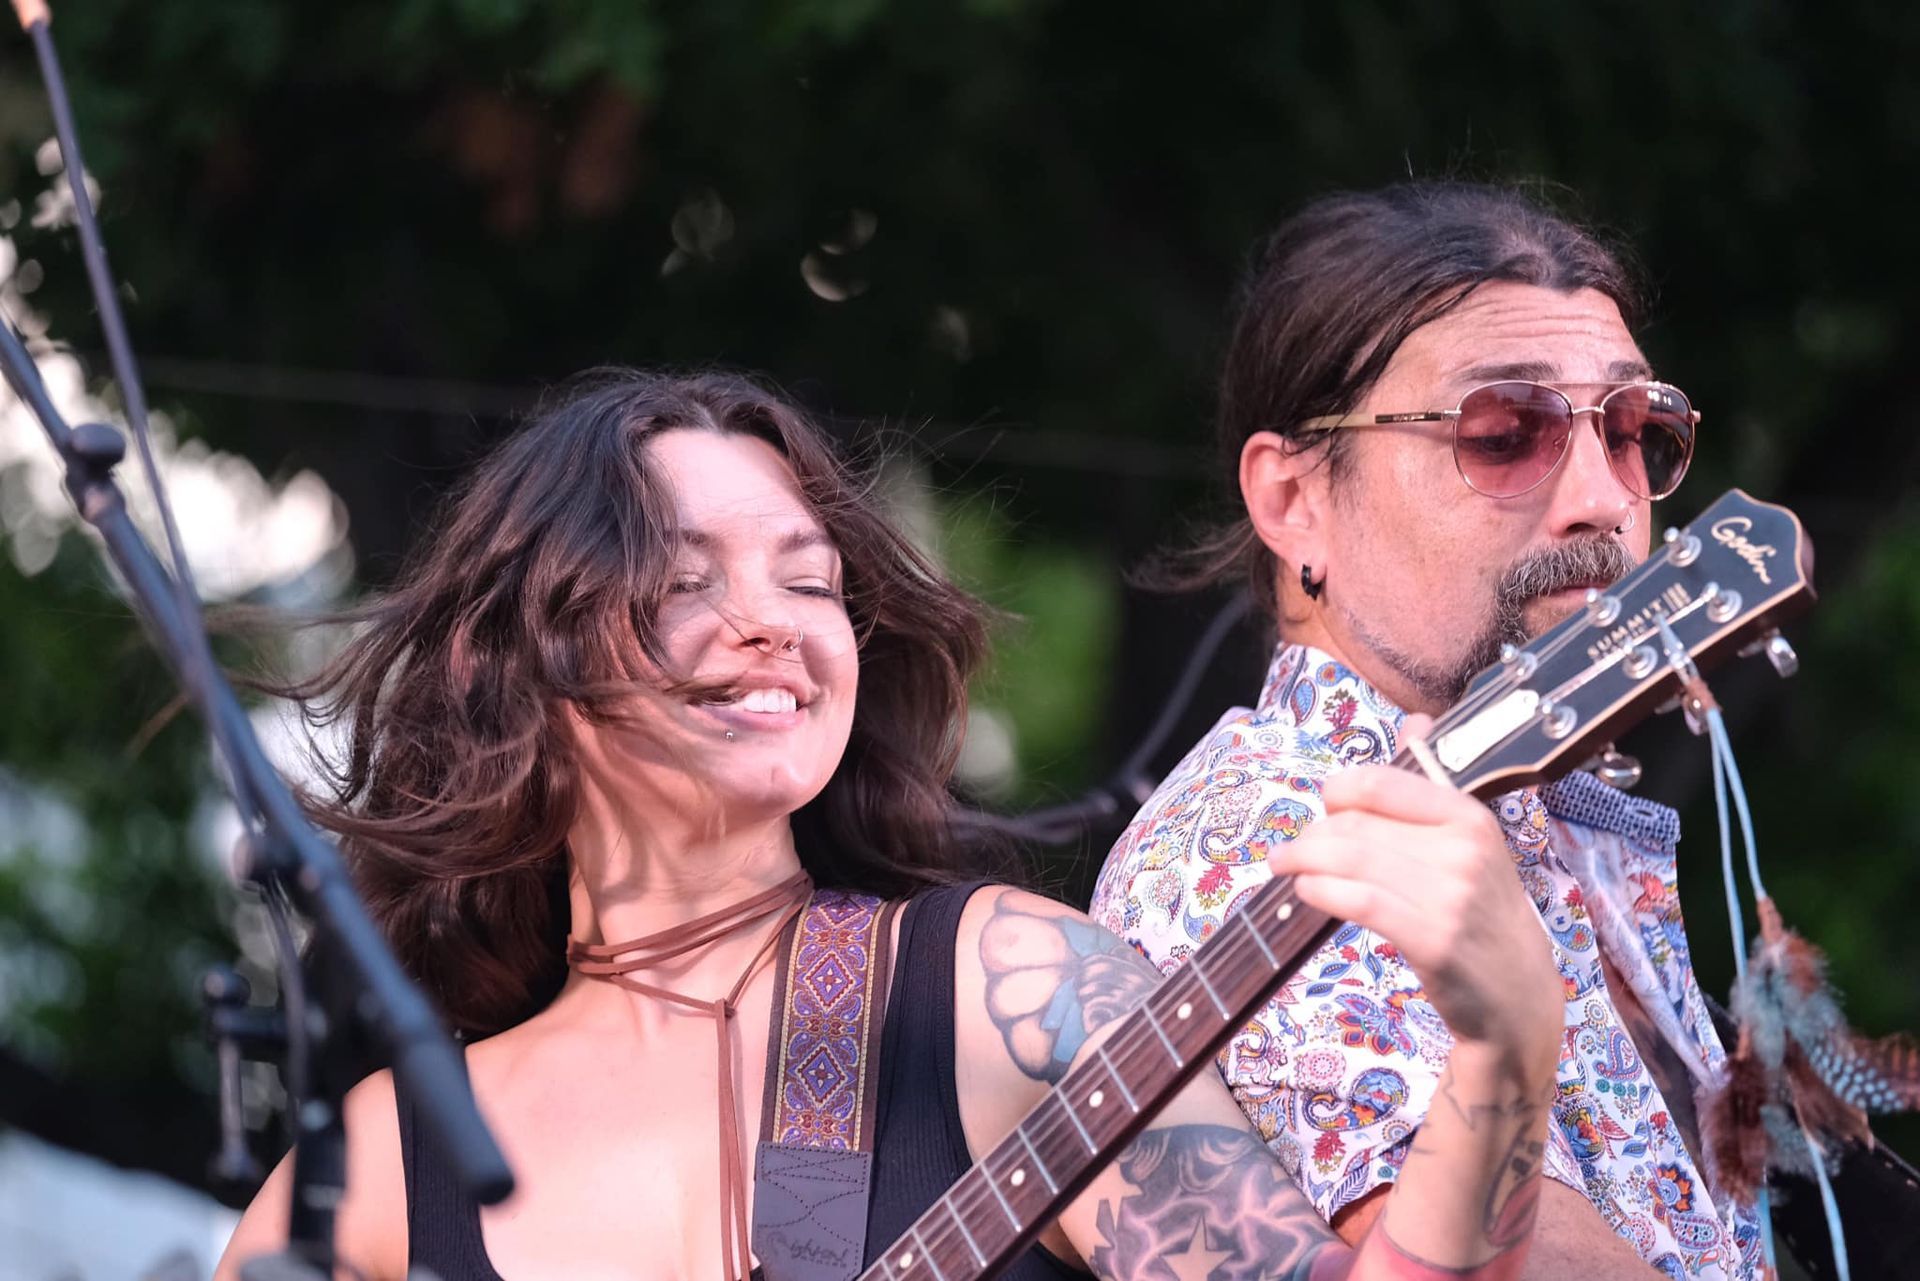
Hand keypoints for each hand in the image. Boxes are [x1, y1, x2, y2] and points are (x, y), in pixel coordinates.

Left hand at [1271, 716, 1561, 1064]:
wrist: (1518, 996)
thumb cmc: (1482, 914)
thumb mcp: (1471, 843)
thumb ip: (1433, 783)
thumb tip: (1415, 720)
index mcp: (1469, 815)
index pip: (1379, 783)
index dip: (1338, 792)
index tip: (1324, 807)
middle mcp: (1463, 849)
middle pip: (1355, 824)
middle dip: (1312, 835)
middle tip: (1293, 850)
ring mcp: (1450, 895)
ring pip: (1348, 859)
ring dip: (1303, 861)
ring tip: (1286, 867)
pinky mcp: (1433, 939)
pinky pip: (1357, 901)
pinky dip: (1320, 891)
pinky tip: (1307, 891)